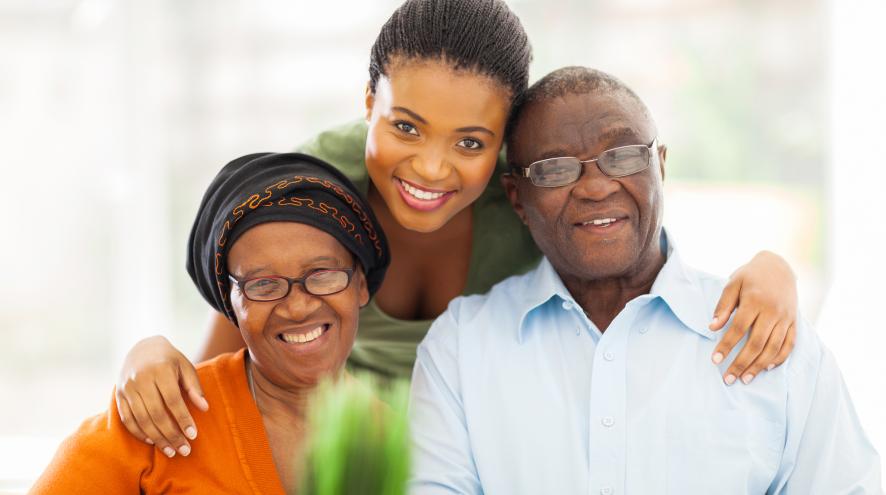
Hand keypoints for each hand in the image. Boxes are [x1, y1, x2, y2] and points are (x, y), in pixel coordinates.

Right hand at [115, 335, 208, 456]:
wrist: (141, 348)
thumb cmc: (169, 360)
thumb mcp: (185, 367)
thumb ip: (194, 387)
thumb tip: (204, 408)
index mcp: (160, 369)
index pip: (173, 399)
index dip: (183, 418)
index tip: (193, 435)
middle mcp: (141, 379)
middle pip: (156, 413)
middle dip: (171, 434)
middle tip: (184, 450)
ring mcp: (127, 388)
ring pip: (141, 419)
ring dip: (156, 438)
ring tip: (171, 451)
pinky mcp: (119, 395)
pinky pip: (127, 419)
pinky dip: (139, 433)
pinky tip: (152, 441)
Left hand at [709, 251, 797, 384]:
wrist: (779, 266)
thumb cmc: (750, 276)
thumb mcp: (733, 283)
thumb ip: (723, 306)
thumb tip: (712, 327)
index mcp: (755, 300)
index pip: (738, 328)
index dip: (726, 345)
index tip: (715, 360)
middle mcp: (773, 311)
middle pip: (757, 342)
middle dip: (742, 363)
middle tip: (729, 379)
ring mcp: (786, 317)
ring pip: (773, 347)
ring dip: (759, 366)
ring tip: (745, 379)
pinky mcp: (794, 321)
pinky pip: (789, 344)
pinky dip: (779, 358)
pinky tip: (767, 368)